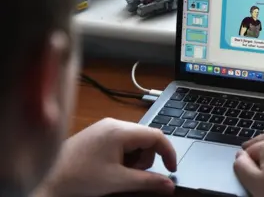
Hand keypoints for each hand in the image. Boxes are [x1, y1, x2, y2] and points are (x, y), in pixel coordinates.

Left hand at [33, 118, 175, 196]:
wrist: (46, 179)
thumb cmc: (79, 178)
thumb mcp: (118, 181)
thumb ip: (147, 181)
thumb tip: (169, 185)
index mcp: (120, 131)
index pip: (156, 136)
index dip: (168, 152)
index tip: (171, 169)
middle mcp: (114, 123)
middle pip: (146, 137)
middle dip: (147, 158)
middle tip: (134, 175)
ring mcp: (105, 127)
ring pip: (135, 140)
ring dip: (136, 158)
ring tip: (120, 172)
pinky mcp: (99, 133)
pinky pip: (122, 141)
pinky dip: (125, 155)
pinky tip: (112, 167)